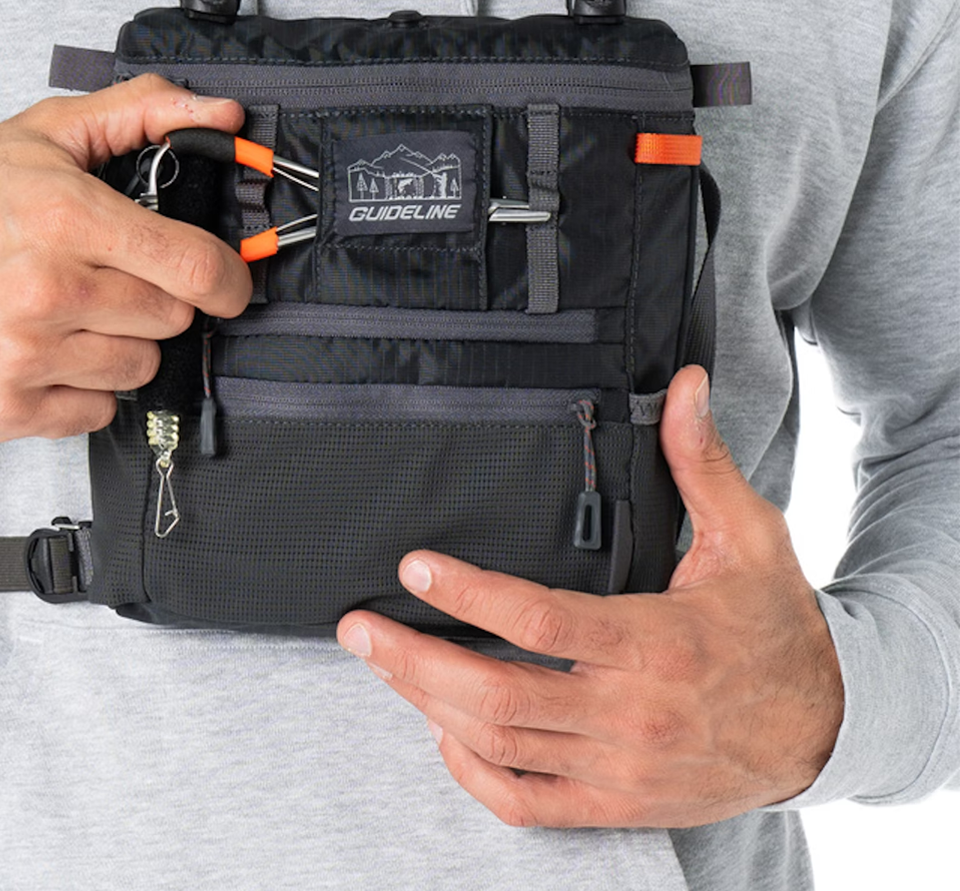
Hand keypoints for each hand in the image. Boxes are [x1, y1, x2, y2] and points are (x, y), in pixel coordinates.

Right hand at [0, 76, 250, 440]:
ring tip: (71, 313)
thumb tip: (225, 117)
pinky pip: (98, 412)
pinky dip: (84, 387)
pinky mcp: (4, 408)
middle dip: (156, 299)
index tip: (228, 283)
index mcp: (65, 218)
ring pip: (139, 369)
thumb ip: (143, 112)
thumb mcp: (46, 132)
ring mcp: (22, 357)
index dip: (228, 279)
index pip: (194, 268)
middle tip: (112, 279)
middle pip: (171, 321)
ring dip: (121, 344)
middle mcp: (45, 291)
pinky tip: (49, 352)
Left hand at [337, 366, 843, 827]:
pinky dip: (473, 773)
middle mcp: (632, 714)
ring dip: (428, 704)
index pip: (541, 621)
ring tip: (383, 662)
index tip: (415, 565)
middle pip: (498, 695)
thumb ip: (699, 461)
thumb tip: (681, 384)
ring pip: (501, 745)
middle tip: (359, 627)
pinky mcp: (619, 804)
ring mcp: (621, 769)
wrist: (828, 728)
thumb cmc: (776, 626)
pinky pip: (528, 804)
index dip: (468, 594)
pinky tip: (441, 732)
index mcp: (657, 642)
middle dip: (415, 659)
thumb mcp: (750, 536)